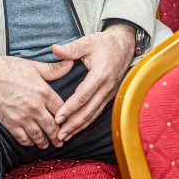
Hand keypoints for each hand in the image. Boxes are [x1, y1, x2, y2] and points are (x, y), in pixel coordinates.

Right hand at [0, 49, 72, 148]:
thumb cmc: (9, 68)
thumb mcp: (34, 66)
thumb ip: (54, 69)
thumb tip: (71, 64)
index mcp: (43, 92)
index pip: (61, 110)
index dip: (67, 118)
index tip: (70, 123)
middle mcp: (35, 106)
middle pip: (52, 126)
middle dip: (58, 136)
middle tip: (61, 141)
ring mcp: (22, 116)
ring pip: (38, 135)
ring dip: (44, 142)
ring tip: (47, 145)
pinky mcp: (9, 123)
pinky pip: (22, 138)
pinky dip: (28, 142)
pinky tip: (31, 142)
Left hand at [50, 26, 135, 140]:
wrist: (124, 44)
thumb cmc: (104, 43)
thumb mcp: (88, 42)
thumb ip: (71, 48)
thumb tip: (54, 48)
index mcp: (100, 74)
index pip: (83, 96)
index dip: (70, 108)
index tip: (57, 118)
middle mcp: (106, 87)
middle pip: (89, 111)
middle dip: (73, 124)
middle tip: (59, 136)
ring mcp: (109, 93)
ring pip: (94, 114)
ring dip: (79, 127)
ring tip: (65, 137)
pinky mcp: (109, 95)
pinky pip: (97, 112)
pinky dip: (87, 122)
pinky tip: (77, 128)